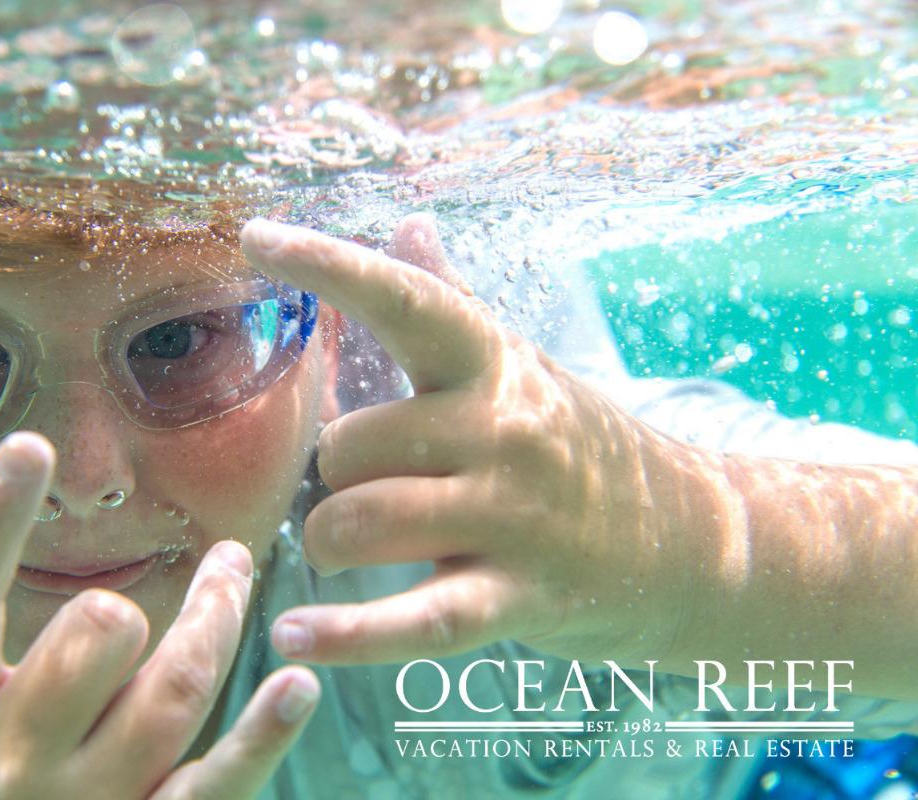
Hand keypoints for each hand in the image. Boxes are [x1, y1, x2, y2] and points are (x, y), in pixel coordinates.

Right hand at [0, 432, 318, 798]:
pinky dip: (264, 737)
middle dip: (120, 605)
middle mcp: (10, 768)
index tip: (27, 449)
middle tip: (155, 579)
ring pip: (170, 697)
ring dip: (216, 622)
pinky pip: (216, 788)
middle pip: (90, 642)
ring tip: (237, 567)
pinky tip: (298, 684)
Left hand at [241, 215, 700, 666]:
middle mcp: (503, 430)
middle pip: (350, 446)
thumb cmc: (576, 442)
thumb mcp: (517, 365)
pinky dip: (349, 634)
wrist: (690, 539)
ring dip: (330, 542)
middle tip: (364, 485)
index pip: (406, 299)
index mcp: (493, 365)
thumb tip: (409, 221)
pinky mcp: (521, 598)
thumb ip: (453, 298)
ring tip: (348, 547)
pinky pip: (417, 619)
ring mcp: (515, 518)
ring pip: (363, 524)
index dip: (329, 265)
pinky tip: (293, 636)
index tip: (254, 236)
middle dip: (334, 475)